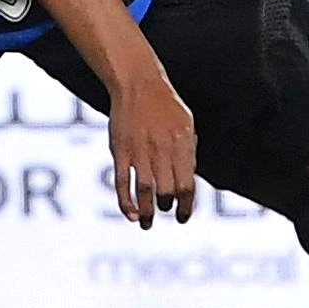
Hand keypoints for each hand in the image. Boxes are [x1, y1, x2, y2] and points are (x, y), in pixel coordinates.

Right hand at [106, 70, 194, 227]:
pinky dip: (126, 201)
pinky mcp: (120, 150)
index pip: (187, 184)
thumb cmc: (166, 105)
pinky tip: (131, 214)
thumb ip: (188, 154)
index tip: (184, 217)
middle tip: (166, 213)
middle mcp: (161, 148)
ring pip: (145, 190)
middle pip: (167, 190)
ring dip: (147, 212)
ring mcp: (139, 150)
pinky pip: (122, 181)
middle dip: (167, 207)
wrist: (138, 83)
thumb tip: (189, 184)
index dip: (187, 206)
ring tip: (147, 224)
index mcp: (182, 144)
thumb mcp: (187, 125)